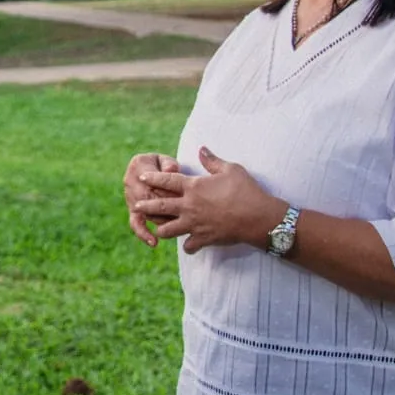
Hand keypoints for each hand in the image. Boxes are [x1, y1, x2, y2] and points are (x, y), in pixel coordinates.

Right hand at [123, 152, 180, 246]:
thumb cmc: (164, 164)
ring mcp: (130, 198)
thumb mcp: (166, 159)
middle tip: (183, 214)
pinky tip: (154, 243)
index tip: (183, 197)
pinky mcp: (133, 211)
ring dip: (161, 220)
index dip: (167, 190)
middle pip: (148, 198)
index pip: (153, 181)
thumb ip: (168, 164)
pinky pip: (135, 224)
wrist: (153, 169)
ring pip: (146, 213)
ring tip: (177, 227)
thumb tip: (170, 170)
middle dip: (166, 208)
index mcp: (138, 165)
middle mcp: (130, 181)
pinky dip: (143, 234)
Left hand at [133, 146, 286, 253]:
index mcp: (194, 187)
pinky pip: (188, 246)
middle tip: (136, 206)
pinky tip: (188, 244)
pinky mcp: (203, 239)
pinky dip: (187, 246)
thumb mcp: (230, 169)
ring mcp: (194, 224)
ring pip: (168, 230)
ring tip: (157, 227)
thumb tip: (202, 148)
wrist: (258, 217)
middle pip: (160, 206)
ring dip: (162, 228)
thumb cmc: (246, 190)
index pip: (167, 180)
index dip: (153, 178)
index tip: (142, 177)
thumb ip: (212, 160)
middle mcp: (189, 206)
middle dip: (145, 205)